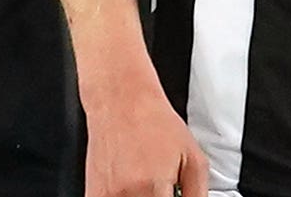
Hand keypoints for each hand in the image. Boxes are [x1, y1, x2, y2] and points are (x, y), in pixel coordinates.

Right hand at [82, 67, 207, 196]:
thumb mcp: (193, 157)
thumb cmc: (156, 124)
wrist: (122, 103)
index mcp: (153, 187)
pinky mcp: (92, 194)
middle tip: (165, 187)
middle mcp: (125, 195)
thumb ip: (197, 192)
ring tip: (149, 183)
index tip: (174, 194)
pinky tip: (133, 185)